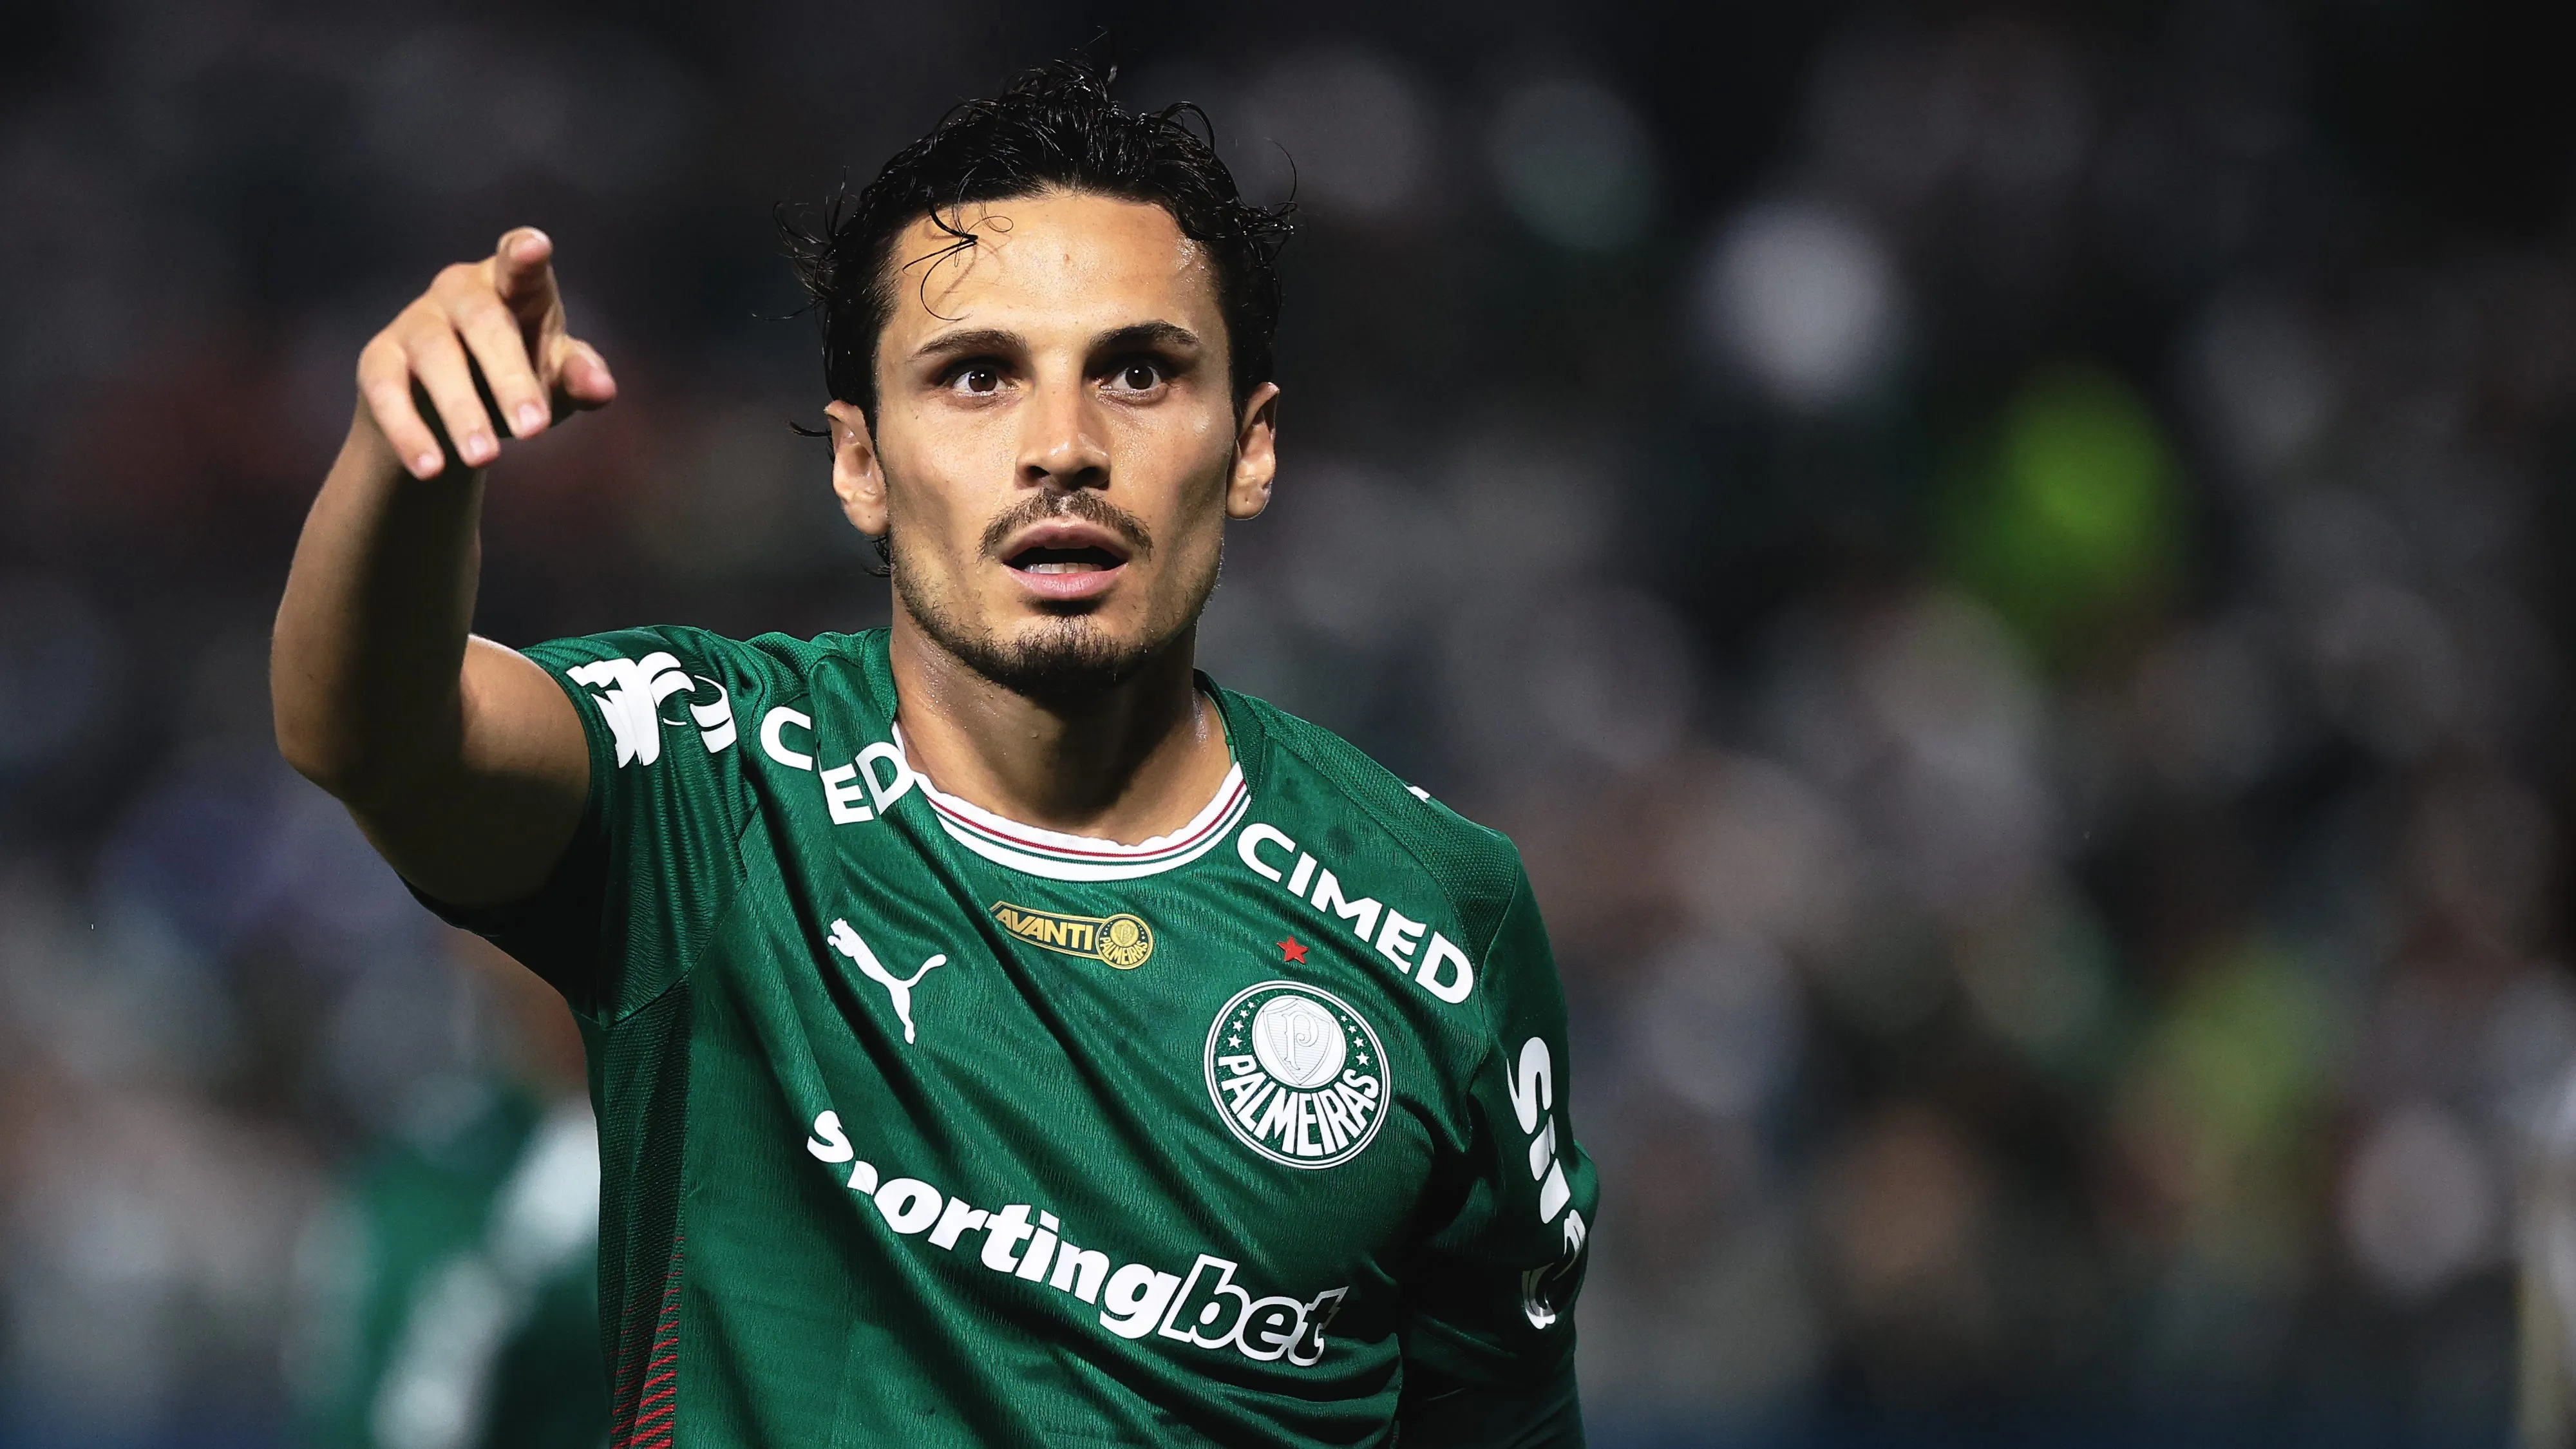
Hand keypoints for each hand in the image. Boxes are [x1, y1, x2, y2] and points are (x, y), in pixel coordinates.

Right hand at [356, 227, 618, 478]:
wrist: (449, 415)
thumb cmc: (516, 379)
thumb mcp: (554, 380)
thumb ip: (578, 378)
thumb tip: (602, 388)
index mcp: (511, 286)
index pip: (519, 264)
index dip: (524, 255)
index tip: (535, 247)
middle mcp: (459, 291)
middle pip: (485, 323)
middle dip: (511, 378)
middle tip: (535, 431)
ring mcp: (415, 322)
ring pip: (436, 358)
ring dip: (463, 411)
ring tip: (486, 459)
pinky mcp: (378, 361)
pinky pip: (388, 393)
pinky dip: (410, 432)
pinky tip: (432, 469)